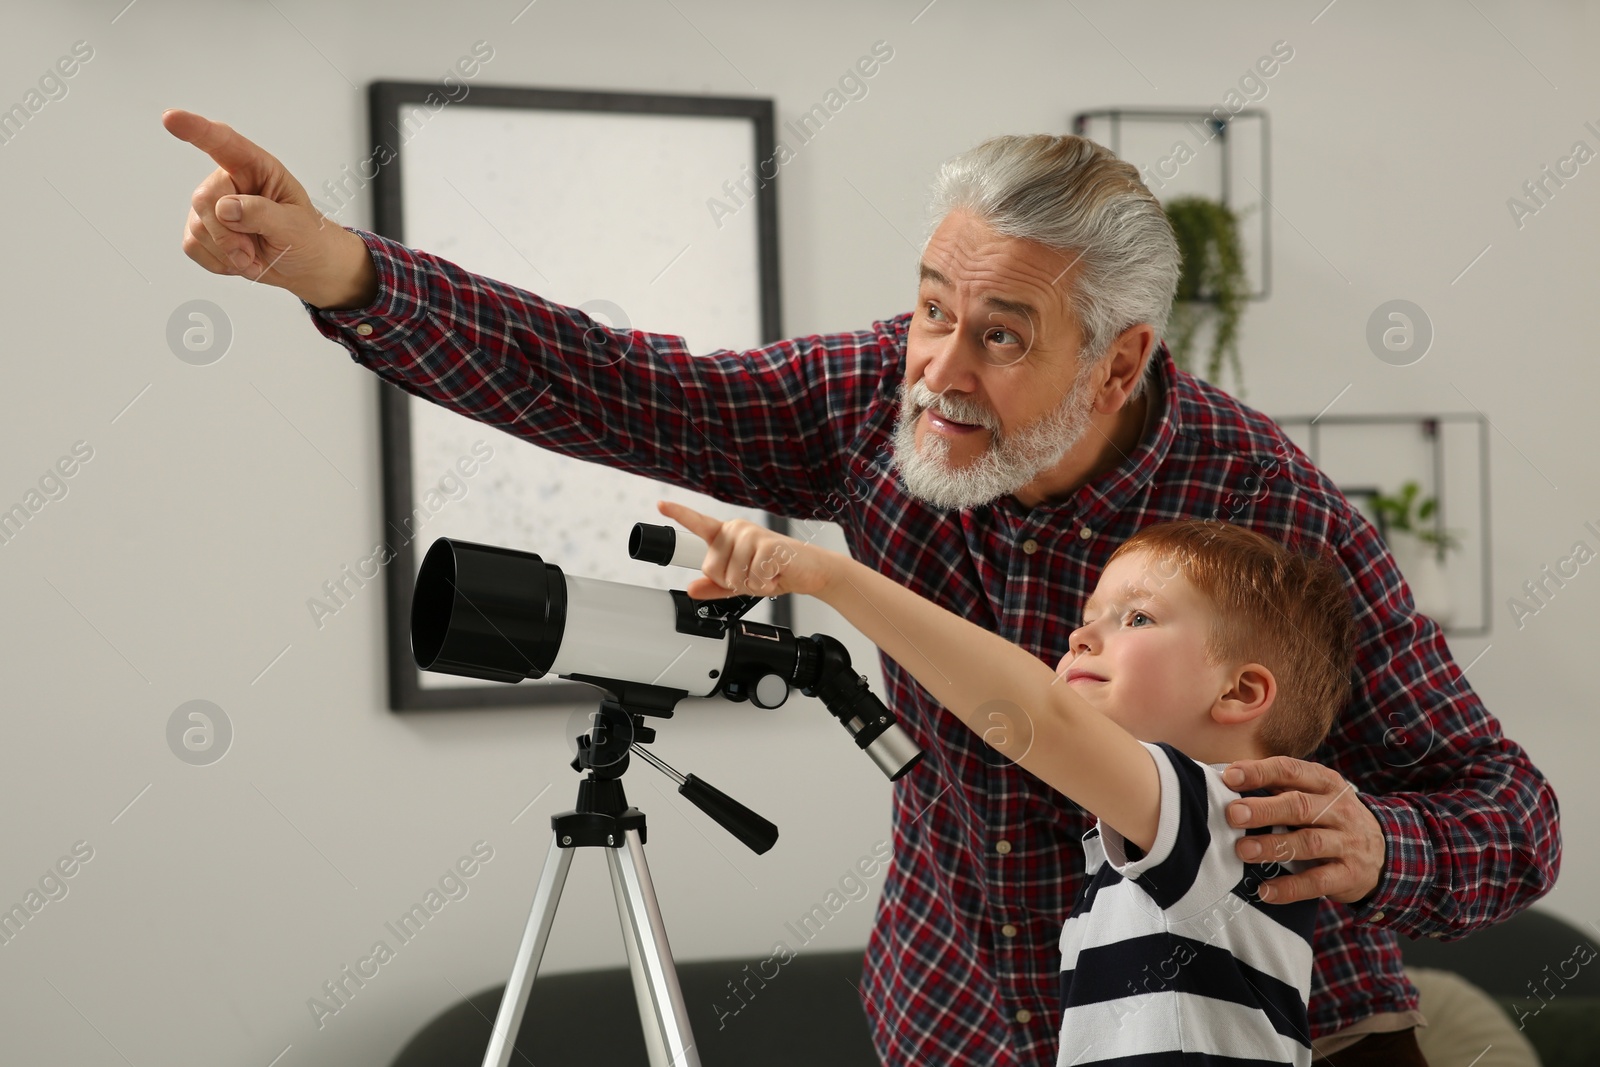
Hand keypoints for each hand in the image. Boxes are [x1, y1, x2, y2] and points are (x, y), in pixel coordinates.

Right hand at [163, 109, 374, 307]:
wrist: (305, 267)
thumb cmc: (307, 238)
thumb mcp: (295, 226)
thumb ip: (262, 214)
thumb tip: (225, 208)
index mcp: (257, 168)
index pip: (223, 143)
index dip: (196, 130)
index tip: (172, 118)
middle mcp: (230, 182)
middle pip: (204, 199)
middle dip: (227, 235)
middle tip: (254, 253)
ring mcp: (213, 206)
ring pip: (197, 226)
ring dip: (228, 252)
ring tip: (254, 257)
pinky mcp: (202, 230)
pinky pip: (193, 245)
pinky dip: (218, 262)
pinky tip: (240, 261)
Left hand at [655, 501, 835, 599]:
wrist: (810, 572)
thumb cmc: (776, 571)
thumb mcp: (741, 582)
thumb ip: (715, 586)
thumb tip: (691, 589)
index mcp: (728, 535)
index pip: (699, 524)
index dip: (679, 514)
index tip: (660, 504)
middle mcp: (737, 530)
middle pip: (712, 568)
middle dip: (732, 582)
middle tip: (754, 575)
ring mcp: (752, 535)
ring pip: (731, 576)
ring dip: (750, 584)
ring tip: (767, 574)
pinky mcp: (767, 546)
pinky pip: (751, 577)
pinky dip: (764, 584)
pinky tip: (775, 574)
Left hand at [1222, 756, 1385, 905]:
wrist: (1387, 853)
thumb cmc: (1332, 818)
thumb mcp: (1317, 795)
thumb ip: (1280, 787)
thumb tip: (1230, 780)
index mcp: (1326, 783)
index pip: (1292, 771)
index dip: (1260, 772)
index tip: (1230, 776)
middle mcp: (1339, 810)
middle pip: (1300, 806)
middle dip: (1264, 810)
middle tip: (1233, 814)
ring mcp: (1347, 842)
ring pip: (1309, 842)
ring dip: (1273, 846)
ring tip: (1242, 851)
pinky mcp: (1349, 874)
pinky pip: (1318, 882)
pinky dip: (1290, 888)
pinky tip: (1265, 890)